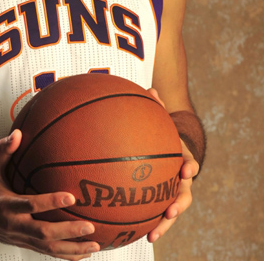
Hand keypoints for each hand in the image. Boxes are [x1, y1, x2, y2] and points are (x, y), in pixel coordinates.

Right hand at [0, 130, 99, 259]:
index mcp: (4, 204)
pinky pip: (46, 252)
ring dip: (72, 248)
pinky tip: (84, 253)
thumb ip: (3, 149)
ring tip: (95, 245)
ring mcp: (19, 237)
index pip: (30, 205)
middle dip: (67, 231)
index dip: (50, 202)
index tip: (70, 196)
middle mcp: (13, 224)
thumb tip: (18, 133)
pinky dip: (66, 254)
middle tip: (90, 226)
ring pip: (47, 248)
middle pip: (43, 233)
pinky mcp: (24, 243)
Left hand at [146, 88, 199, 242]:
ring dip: (164, 224)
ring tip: (152, 235)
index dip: (189, 166)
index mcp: (182, 159)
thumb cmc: (162, 133)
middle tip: (170, 210)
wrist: (168, 149)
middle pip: (185, 195)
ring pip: (172, 211)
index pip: (190, 163)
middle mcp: (181, 179)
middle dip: (179, 205)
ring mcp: (172, 192)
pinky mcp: (162, 201)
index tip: (186, 170)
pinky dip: (149, 224)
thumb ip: (156, 107)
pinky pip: (156, 214)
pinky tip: (133, 233)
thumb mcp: (161, 120)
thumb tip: (150, 89)